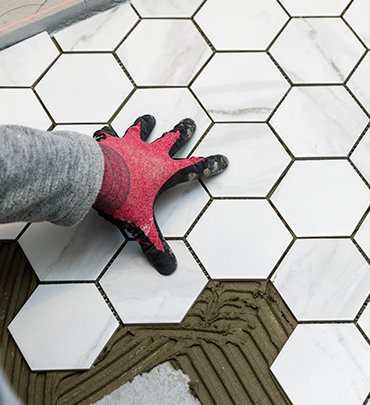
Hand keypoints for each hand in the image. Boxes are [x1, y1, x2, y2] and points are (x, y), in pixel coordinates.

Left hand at [93, 115, 227, 274]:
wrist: (92, 178)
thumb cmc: (121, 198)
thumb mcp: (141, 225)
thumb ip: (155, 245)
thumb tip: (169, 268)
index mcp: (165, 173)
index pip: (194, 168)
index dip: (210, 165)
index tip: (223, 160)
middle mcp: (151, 154)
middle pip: (173, 139)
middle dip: (184, 132)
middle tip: (191, 123)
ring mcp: (129, 144)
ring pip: (142, 130)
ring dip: (147, 124)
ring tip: (150, 118)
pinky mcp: (109, 142)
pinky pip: (109, 134)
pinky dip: (108, 133)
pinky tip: (104, 130)